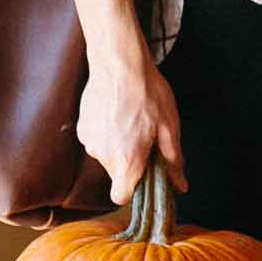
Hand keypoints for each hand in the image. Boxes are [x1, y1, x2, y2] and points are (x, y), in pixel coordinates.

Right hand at [77, 47, 185, 205]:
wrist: (119, 63)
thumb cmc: (148, 94)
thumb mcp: (169, 128)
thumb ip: (173, 161)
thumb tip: (180, 186)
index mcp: (126, 161)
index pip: (121, 197)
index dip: (135, 190)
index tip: (147, 173)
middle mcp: (103, 156)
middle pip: (117, 174)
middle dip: (132, 162)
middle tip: (147, 138)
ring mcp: (89, 141)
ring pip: (107, 156)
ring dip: (120, 146)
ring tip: (133, 120)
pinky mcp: (81, 127)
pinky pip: (97, 140)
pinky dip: (107, 133)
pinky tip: (119, 113)